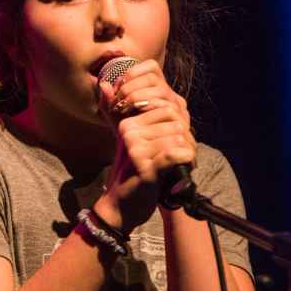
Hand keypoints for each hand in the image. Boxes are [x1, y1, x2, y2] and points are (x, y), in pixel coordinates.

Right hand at [91, 59, 195, 232]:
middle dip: (184, 134)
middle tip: (181, 151)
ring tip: (180, 161)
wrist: (123, 205)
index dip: (177, 121)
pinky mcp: (147, 167)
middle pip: (173, 116)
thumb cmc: (130, 171)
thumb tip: (104, 84)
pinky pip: (175, 153)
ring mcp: (137, 149)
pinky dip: (185, 159)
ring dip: (186, 148)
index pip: (165, 104)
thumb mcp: (127, 140)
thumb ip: (118, 113)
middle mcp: (129, 132)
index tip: (175, 139)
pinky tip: (183, 166)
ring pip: (177, 134)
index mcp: (127, 122)